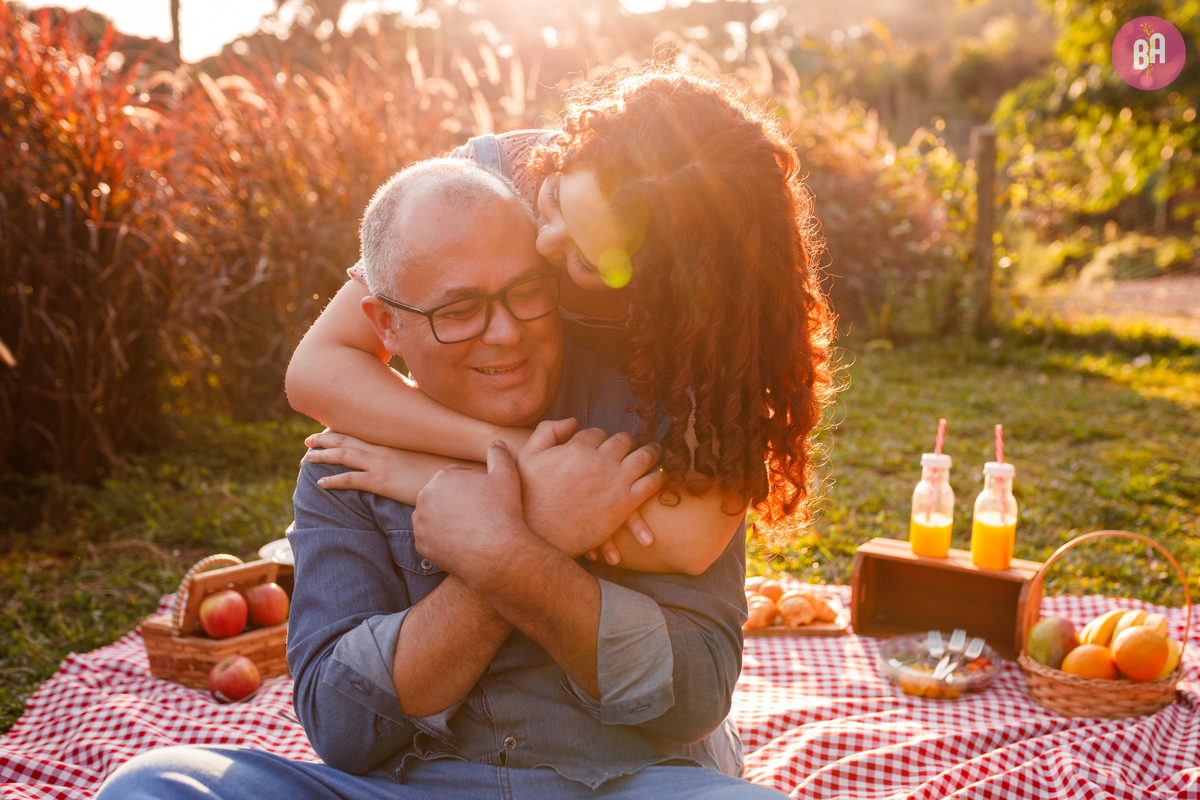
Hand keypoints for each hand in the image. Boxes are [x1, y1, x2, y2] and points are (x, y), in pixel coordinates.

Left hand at [304, 431, 476, 505]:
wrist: (457, 472)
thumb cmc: (449, 462)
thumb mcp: (436, 447)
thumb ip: (425, 441)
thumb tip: (426, 438)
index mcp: (394, 440)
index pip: (363, 431)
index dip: (344, 430)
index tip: (329, 430)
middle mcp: (384, 449)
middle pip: (347, 439)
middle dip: (325, 439)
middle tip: (309, 440)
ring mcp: (381, 464)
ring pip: (343, 456)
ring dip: (323, 455)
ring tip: (308, 457)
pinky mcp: (382, 482)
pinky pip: (350, 480)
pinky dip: (333, 481)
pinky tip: (321, 484)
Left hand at [411, 441, 526, 580]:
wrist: (498, 553)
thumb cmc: (503, 512)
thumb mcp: (506, 476)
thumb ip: (499, 455)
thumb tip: (497, 442)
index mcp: (442, 477)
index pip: (454, 476)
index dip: (471, 484)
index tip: (484, 496)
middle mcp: (424, 497)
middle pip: (442, 495)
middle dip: (457, 500)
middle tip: (478, 512)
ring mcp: (420, 523)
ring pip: (434, 516)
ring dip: (447, 519)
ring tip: (469, 527)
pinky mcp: (421, 546)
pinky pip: (430, 538)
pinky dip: (442, 539)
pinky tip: (461, 541)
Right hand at [517, 418, 663, 557]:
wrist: (537, 535)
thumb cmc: (527, 497)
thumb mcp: (527, 457)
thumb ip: (547, 431)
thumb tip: (573, 420)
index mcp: (576, 447)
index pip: (598, 433)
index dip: (601, 437)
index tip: (604, 443)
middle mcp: (599, 461)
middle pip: (624, 441)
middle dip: (629, 441)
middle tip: (635, 443)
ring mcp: (614, 481)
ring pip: (643, 458)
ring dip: (651, 453)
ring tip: (655, 453)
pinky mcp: (624, 504)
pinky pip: (650, 484)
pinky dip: (657, 478)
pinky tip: (659, 477)